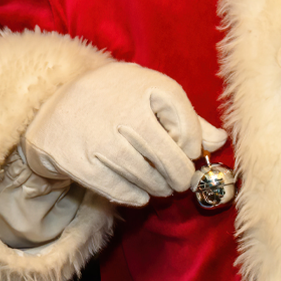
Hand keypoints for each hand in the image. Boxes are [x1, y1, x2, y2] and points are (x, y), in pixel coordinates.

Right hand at [22, 62, 225, 205]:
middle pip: (166, 153)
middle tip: (181, 180)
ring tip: (163, 186)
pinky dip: (134, 195)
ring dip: (159, 186)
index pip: (184, 119)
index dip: (192, 141)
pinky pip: (117, 187)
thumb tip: (220, 141)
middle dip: (179, 173)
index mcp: (146, 86)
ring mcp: (100, 137)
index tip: (189, 150)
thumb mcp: (151, 95)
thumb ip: (186, 118)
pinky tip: (141, 193)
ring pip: (143, 174)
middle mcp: (123, 110)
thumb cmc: (118, 98)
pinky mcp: (80, 161)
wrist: (60, 104)